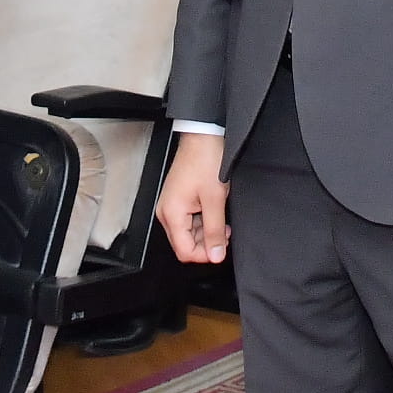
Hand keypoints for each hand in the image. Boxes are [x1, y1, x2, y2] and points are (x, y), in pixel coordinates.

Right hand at [155, 133, 230, 264]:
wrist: (203, 136)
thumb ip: (215, 230)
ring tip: (223, 221)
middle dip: (207, 243)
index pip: (184, 252)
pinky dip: (204, 222)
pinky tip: (216, 213)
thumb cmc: (205, 160)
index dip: (205, 255)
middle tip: (225, 232)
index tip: (221, 248)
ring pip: (189, 234)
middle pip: (185, 244)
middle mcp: (167, 212)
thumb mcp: (215, 199)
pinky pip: (190, 221)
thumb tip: (215, 255)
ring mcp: (172, 206)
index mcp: (171, 214)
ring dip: (207, 232)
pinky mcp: (179, 201)